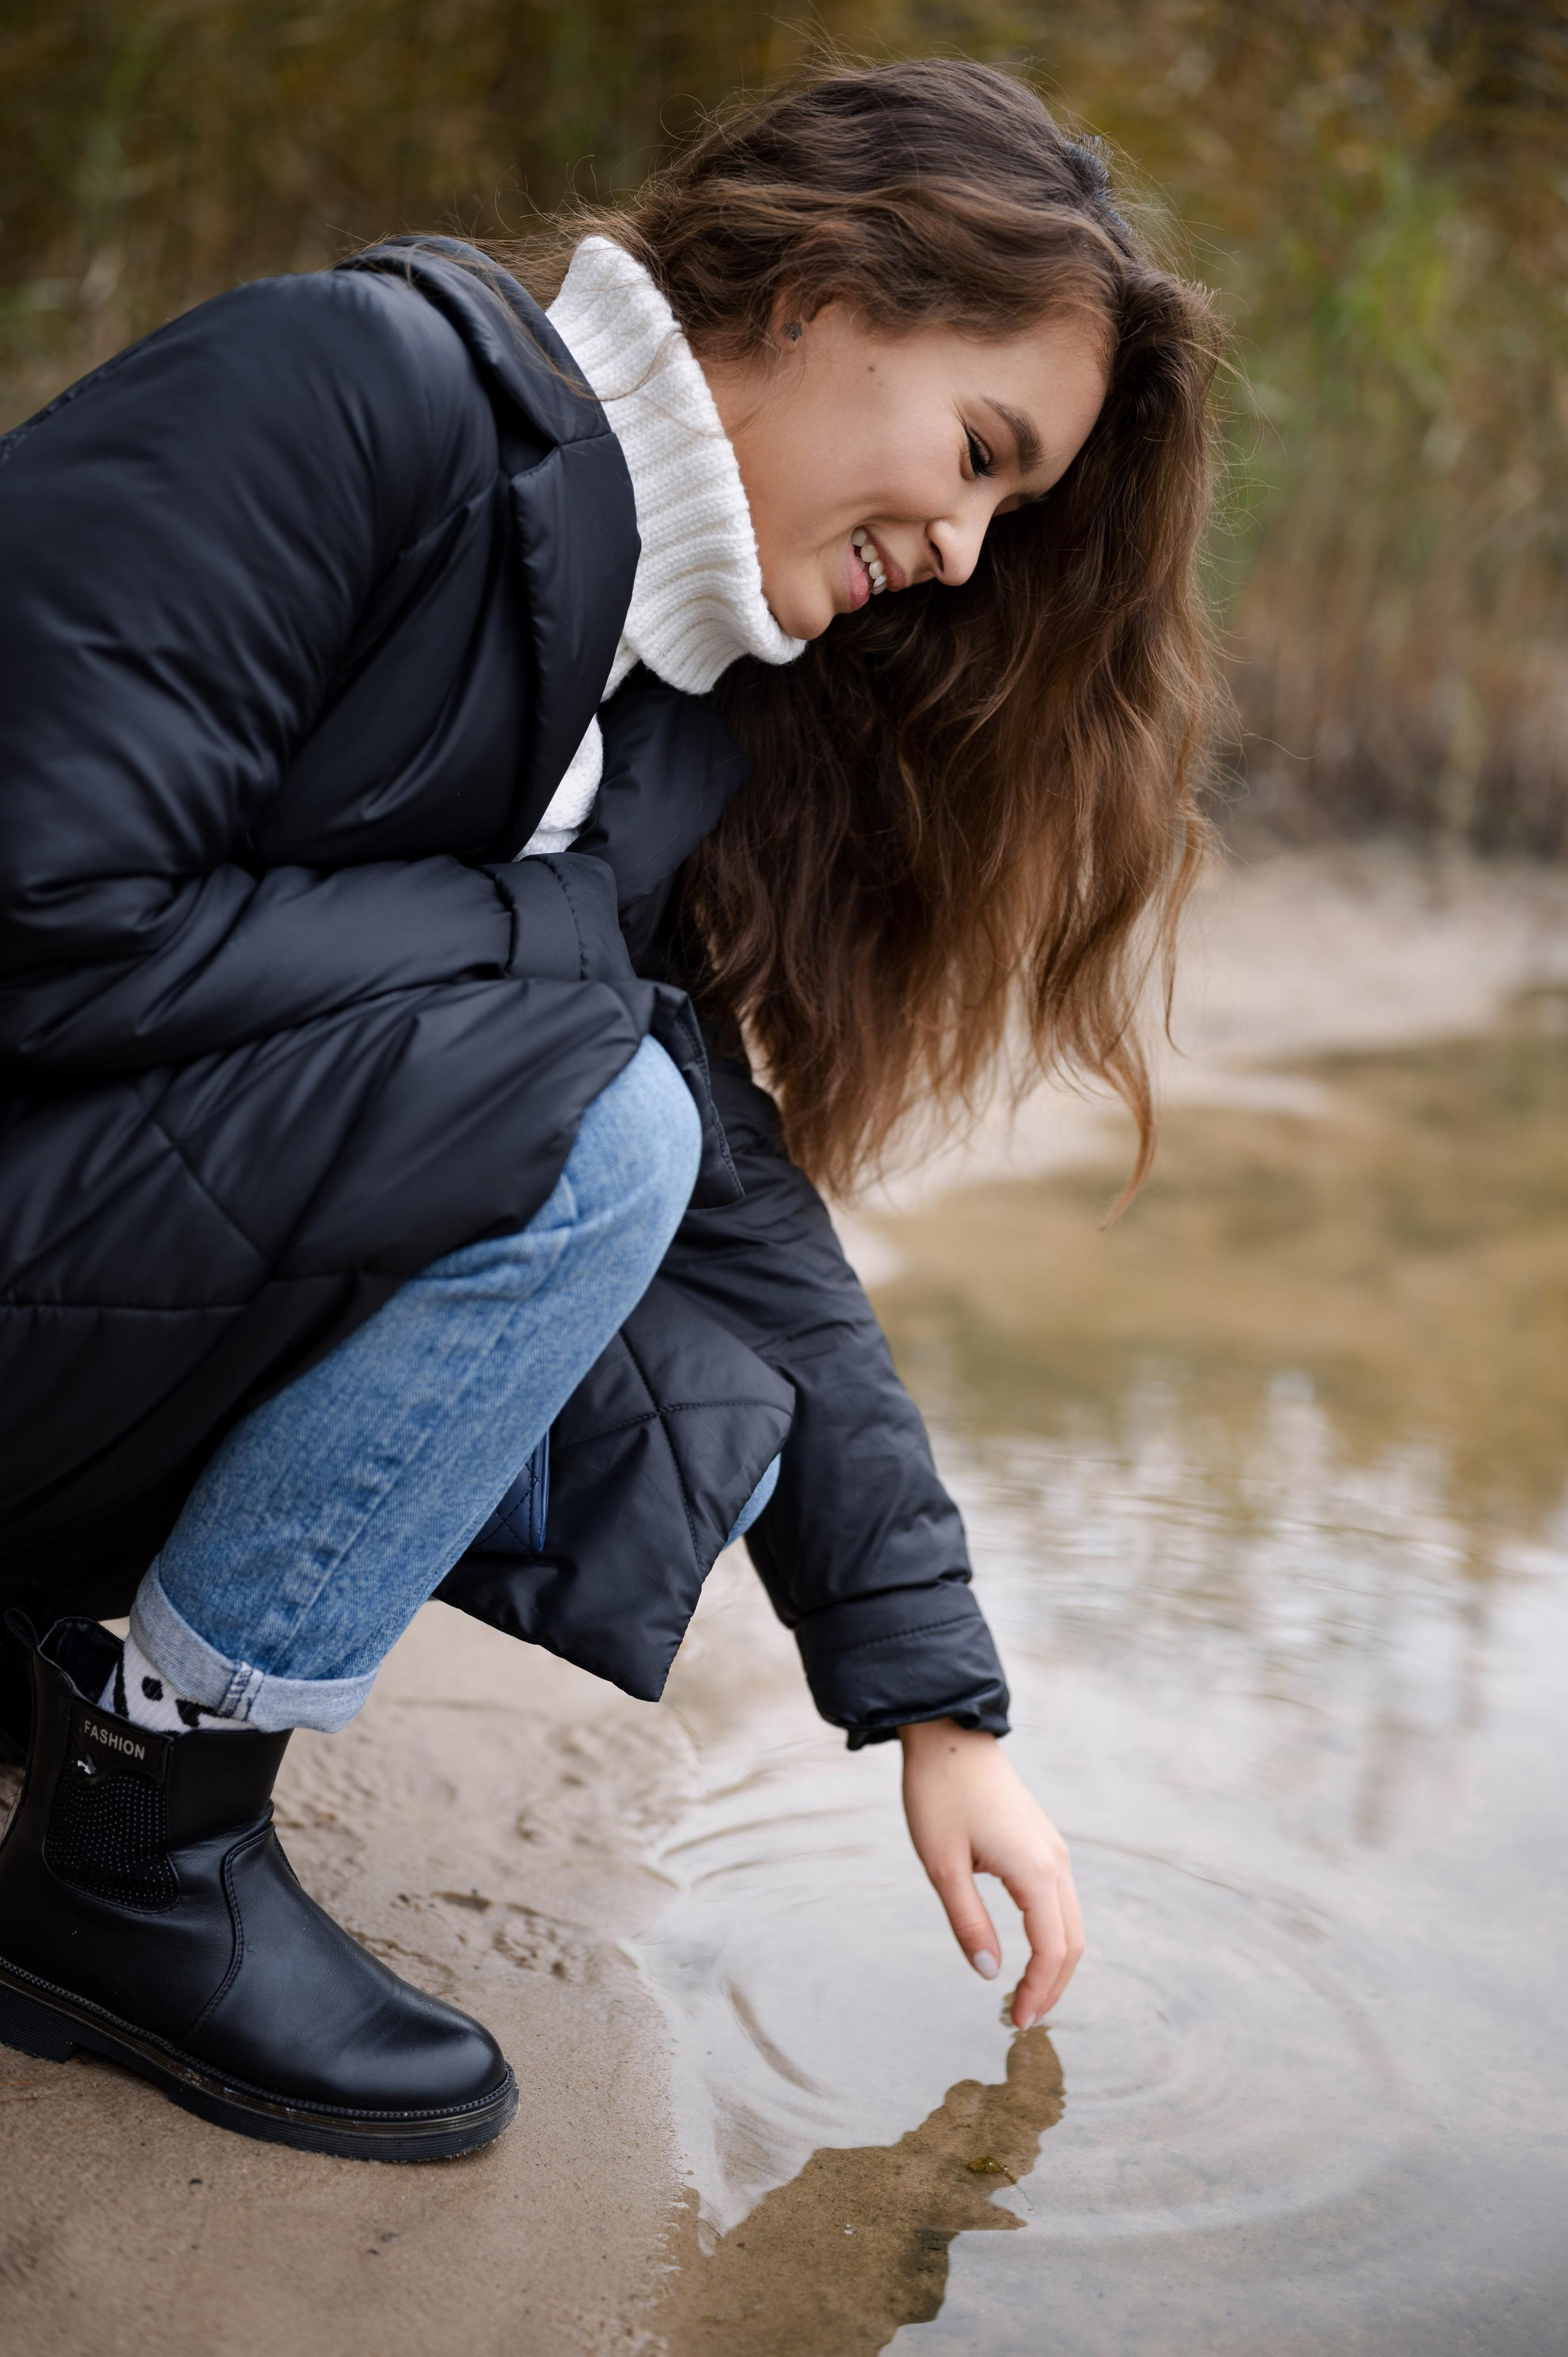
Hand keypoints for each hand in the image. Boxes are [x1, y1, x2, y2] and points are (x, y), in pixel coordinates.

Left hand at [898, 1718, 1083, 2027]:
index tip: (1014, 2021)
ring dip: (1055, 1963)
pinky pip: (1060, 1900)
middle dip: (1053, 1986)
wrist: (948, 1734)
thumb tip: (990, 1974)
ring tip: (1024, 1993)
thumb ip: (969, 1923)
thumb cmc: (939, 1795)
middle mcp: (1056, 1862)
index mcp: (1035, 1870)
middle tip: (1021, 2019)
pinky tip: (1027, 1950)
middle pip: (1072, 1942)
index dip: (1038, 1992)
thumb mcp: (942, 1865)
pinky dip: (1052, 1934)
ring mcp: (1054, 1849)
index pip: (1052, 1950)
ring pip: (1071, 1922)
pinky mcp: (1043, 1842)